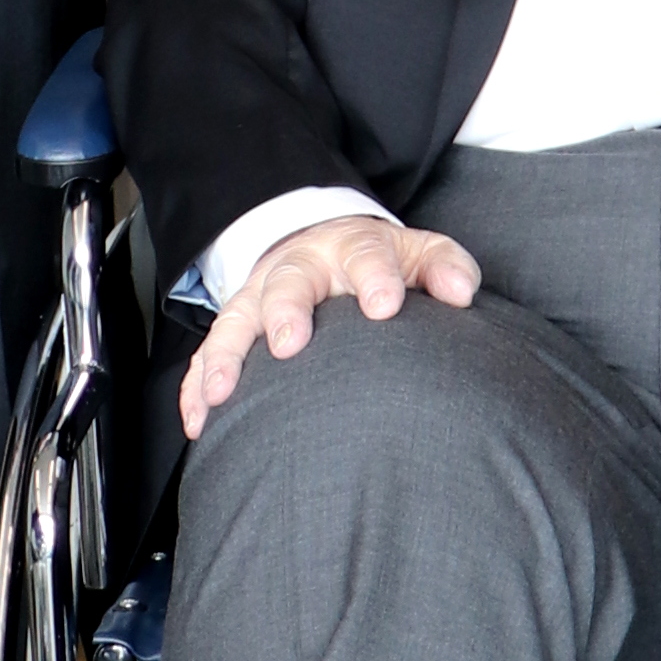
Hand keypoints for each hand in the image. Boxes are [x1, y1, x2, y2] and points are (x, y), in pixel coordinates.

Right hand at [179, 216, 482, 437]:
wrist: (317, 242)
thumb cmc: (373, 262)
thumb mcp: (413, 252)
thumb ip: (442, 267)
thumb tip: (464, 292)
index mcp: (349, 247)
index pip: (365, 255)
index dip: (375, 278)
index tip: (385, 305)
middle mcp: (298, 268)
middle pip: (288, 281)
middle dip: (286, 310)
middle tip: (291, 342)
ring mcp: (259, 297)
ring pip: (235, 319)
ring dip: (227, 354)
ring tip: (223, 392)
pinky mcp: (234, 329)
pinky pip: (205, 356)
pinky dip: (196, 387)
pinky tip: (199, 419)